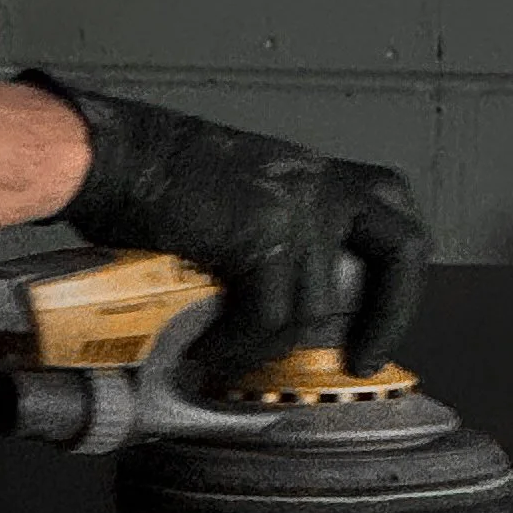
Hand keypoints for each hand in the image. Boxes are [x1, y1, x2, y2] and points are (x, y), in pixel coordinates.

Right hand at [18, 77, 426, 378]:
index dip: (398, 274)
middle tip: (361, 357)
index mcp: (313, 173)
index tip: (376, 320)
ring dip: (270, 347)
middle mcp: (317, 184)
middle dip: (390, 313)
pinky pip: (268, 318)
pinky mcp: (261, 237)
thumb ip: (276, 234)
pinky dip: (237, 346)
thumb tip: (283, 305)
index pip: (392, 211)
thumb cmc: (154, 175)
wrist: (112, 156)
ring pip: (315, 306)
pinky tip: (208, 348)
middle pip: (400, 248)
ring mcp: (295, 208)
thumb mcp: (239, 195)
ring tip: (230, 355)